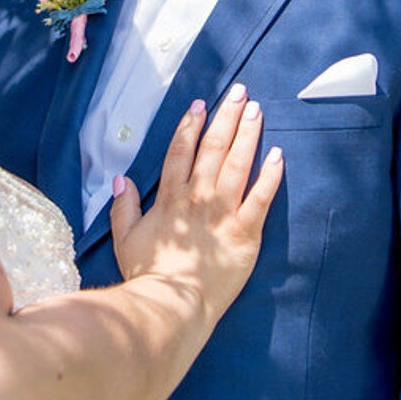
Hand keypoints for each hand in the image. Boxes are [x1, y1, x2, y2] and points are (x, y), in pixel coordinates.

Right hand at [108, 84, 283, 321]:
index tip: (200, 105)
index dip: (190, 125)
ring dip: (248, 134)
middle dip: (227, 117)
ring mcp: (223, 213)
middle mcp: (198, 198)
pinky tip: (278, 154)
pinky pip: (262, 197)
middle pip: (214, 148)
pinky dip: (271, 174)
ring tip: (257, 110)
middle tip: (240, 93)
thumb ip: (122, 207)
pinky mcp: (246, 232)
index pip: (181, 151)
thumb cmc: (148, 276)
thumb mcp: (125, 239)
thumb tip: (121, 178)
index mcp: (170, 199)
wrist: (172, 306)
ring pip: (238, 163)